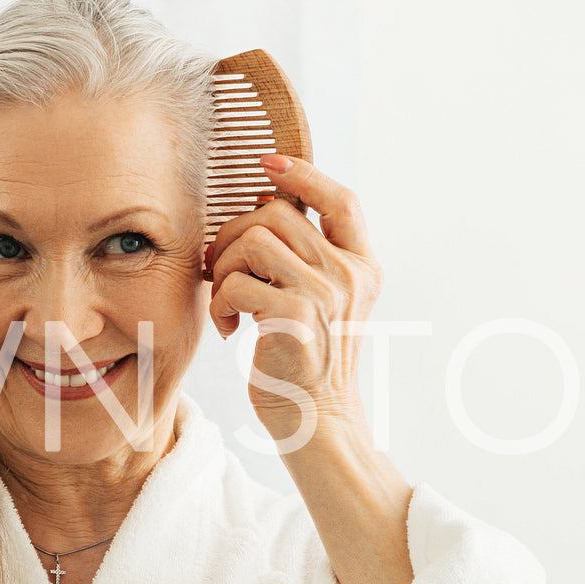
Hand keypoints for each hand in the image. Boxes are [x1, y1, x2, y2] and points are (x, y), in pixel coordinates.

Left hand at [205, 153, 382, 446]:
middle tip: (223, 268)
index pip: (341, 199)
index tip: (268, 163)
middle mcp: (350, 275)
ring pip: (253, 240)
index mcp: (362, 266)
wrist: (315, 420)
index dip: (303, 173)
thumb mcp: (322, 301)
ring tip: (229, 301)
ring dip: (224, 268)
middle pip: (277, 213)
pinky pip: (236, 282)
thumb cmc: (306, 361)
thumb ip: (308, 257)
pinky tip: (231, 329)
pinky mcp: (294, 318)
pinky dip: (221, 303)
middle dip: (234, 234)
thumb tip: (264, 201)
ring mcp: (325, 295)